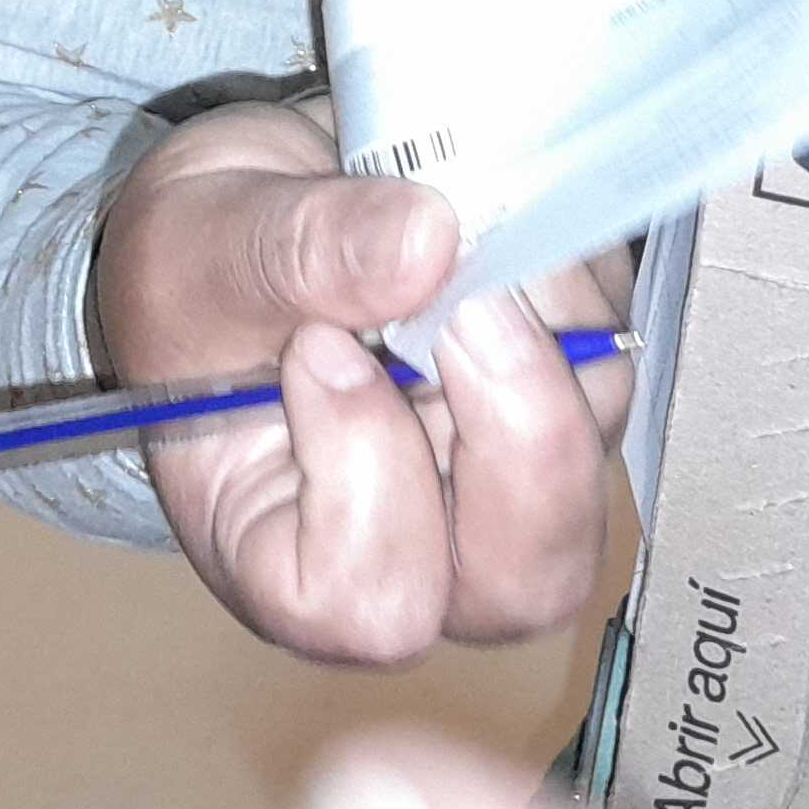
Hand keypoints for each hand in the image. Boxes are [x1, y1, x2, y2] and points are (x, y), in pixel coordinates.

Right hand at [93, 96, 632, 664]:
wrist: (255, 204)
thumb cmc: (199, 266)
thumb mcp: (203, 248)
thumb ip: (300, 252)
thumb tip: (433, 240)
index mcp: (286, 559)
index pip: (372, 604)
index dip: (371, 477)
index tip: (319, 347)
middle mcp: (416, 549)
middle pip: (525, 580)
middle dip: (521, 432)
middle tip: (462, 300)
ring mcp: (499, 478)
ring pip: (589, 465)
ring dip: (547, 335)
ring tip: (457, 233)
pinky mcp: (561, 399)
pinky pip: (609, 362)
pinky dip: (565, 282)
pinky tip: (488, 221)